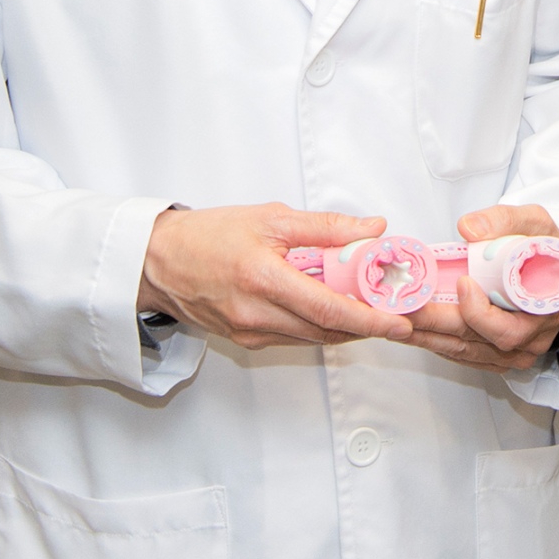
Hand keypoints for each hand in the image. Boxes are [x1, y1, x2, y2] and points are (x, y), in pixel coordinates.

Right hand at [138, 204, 413, 349]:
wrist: (158, 260)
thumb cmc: (208, 235)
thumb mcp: (270, 218)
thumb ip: (325, 227)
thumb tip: (371, 230)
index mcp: (264, 279)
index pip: (329, 310)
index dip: (370, 320)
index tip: (400, 323)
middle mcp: (256, 314)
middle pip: (326, 331)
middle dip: (367, 326)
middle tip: (399, 316)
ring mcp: (249, 332)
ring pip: (312, 338)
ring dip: (346, 328)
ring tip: (374, 311)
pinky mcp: (245, 340)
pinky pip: (293, 338)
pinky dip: (319, 328)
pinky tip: (335, 312)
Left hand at [401, 203, 558, 372]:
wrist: (554, 270)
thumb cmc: (546, 249)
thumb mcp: (536, 223)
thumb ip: (505, 221)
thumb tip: (468, 229)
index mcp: (546, 311)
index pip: (508, 329)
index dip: (479, 313)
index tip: (462, 284)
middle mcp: (530, 341)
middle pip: (475, 341)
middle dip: (436, 323)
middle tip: (404, 305)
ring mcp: (513, 353)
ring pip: (463, 351)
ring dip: (426, 336)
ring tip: (395, 318)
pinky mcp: (496, 357)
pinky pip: (462, 355)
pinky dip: (434, 342)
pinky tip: (411, 328)